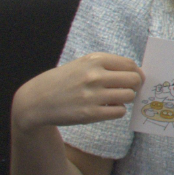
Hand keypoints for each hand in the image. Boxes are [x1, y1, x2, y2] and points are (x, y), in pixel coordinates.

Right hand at [12, 53, 143, 132]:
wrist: (36, 100)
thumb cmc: (63, 81)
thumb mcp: (82, 64)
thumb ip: (107, 66)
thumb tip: (136, 74)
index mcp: (94, 60)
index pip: (130, 65)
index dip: (137, 72)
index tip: (136, 78)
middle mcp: (94, 76)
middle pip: (134, 80)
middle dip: (135, 86)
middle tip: (128, 90)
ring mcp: (92, 95)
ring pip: (129, 96)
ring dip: (125, 99)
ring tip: (113, 99)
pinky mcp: (90, 114)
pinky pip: (119, 112)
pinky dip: (117, 111)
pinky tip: (106, 108)